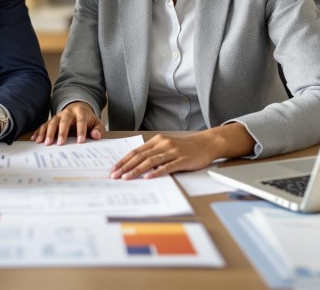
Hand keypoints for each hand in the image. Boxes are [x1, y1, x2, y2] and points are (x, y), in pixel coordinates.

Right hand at [31, 101, 104, 144]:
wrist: (78, 109)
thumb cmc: (88, 119)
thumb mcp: (96, 123)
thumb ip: (98, 129)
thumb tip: (96, 135)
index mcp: (80, 112)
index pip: (81, 121)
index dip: (81, 131)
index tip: (80, 141)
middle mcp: (68, 112)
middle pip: (64, 121)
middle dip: (61, 132)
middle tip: (60, 143)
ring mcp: (58, 116)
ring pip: (52, 123)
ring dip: (47, 133)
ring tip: (45, 143)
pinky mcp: (51, 120)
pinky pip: (44, 125)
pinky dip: (38, 132)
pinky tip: (35, 139)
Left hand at [110, 124, 254, 179]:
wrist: (207, 143)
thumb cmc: (186, 146)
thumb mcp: (167, 145)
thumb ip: (154, 152)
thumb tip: (137, 164)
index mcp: (156, 141)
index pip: (135, 151)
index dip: (123, 160)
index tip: (113, 169)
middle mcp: (162, 144)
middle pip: (140, 156)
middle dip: (125, 167)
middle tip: (114, 176)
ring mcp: (172, 152)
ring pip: (150, 161)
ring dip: (136, 170)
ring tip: (126, 178)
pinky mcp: (182, 160)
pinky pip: (167, 166)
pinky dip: (156, 172)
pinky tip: (148, 177)